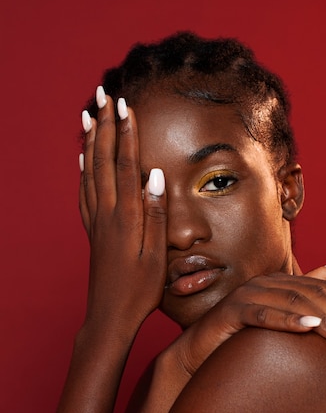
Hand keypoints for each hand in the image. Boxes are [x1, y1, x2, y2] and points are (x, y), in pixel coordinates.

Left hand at [79, 88, 166, 340]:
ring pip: (90, 171)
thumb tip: (153, 175)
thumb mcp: (155, 256)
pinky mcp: (92, 230)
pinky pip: (83, 191)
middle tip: (105, 96)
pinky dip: (83, 168)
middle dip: (105, 126)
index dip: (126, 134)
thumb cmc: (139, 291)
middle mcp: (106, 213)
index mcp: (125, 217)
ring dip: (91, 140)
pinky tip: (83, 157)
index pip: (127, 165)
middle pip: (104, 160)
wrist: (109, 316)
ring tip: (90, 115)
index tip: (126, 106)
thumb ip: (154, 214)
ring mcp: (96, 220)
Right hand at [163, 264, 325, 378]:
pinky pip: (264, 315)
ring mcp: (247, 294)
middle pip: (312, 294)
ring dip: (323, 322)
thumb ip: (304, 294)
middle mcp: (264, 282)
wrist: (199, 355)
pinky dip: (288, 321)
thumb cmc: (240, 339)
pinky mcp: (232, 311)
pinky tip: (309, 329)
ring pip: (293, 303)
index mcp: (277, 281)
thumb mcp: (277, 318)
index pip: (321, 287)